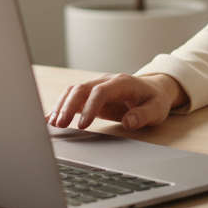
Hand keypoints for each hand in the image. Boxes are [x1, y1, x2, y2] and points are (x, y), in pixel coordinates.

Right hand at [47, 73, 187, 130]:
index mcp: (122, 82)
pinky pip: (73, 98)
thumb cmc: (154, 100)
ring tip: (52, 123)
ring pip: (74, 91)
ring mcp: (97, 86)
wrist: (153, 90)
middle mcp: (106, 81)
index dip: (90, 107)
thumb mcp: (156, 110)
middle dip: (69, 106)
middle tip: (60, 124)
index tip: (82, 125)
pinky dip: (61, 106)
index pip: (101, 91)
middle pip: (82, 88)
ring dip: (62, 106)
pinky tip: (50, 118)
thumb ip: (143, 116)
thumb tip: (129, 122)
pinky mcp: (92, 95)